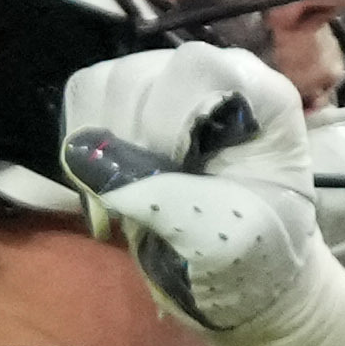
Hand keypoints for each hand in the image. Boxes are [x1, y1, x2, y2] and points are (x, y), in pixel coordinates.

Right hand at [62, 47, 344, 345]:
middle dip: (130, 142)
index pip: (197, 67)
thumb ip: (169, 202)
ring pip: (103, 85)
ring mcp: (169, 84)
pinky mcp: (131, 104)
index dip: (168, 118)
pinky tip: (108, 188)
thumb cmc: (253, 261)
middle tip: (147, 201)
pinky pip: (83, 100)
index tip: (171, 173)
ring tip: (128, 199)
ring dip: (102, 149)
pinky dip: (82, 149)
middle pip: (138, 75)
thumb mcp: (226, 244)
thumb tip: (87, 162)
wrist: (242, 278)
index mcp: (262, 98)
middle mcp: (215, 76)